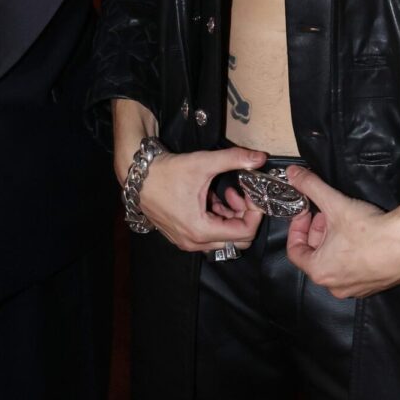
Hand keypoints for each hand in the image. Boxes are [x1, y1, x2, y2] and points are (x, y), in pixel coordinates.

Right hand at [139, 146, 267, 253]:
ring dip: (231, 216)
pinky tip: (213, 198)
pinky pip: (210, 234)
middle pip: (237, 240)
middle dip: (244, 215)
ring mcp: (187, 241)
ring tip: (225, 193)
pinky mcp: (182, 236)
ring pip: (224, 238)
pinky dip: (218, 218)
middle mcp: (195, 242)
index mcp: (201, 230)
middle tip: (239, 193)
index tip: (251, 192)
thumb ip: (233, 159)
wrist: (138, 176)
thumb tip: (261, 157)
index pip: (245, 232)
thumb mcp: (203, 163)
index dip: (254, 212)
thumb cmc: (167, 172)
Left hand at [284, 168, 399, 298]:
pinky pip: (357, 268)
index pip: (295, 250)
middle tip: (328, 212)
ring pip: (337, 262)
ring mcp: (358, 289)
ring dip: (336, 241)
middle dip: (319, 230)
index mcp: (320, 271)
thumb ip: (310, 186)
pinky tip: (366, 234)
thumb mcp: (335, 203)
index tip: (307, 211)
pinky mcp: (377, 286)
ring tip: (347, 220)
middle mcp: (336, 286)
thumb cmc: (369, 230)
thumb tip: (292, 173)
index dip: (297, 227)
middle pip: (317, 255)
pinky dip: (354, 252)